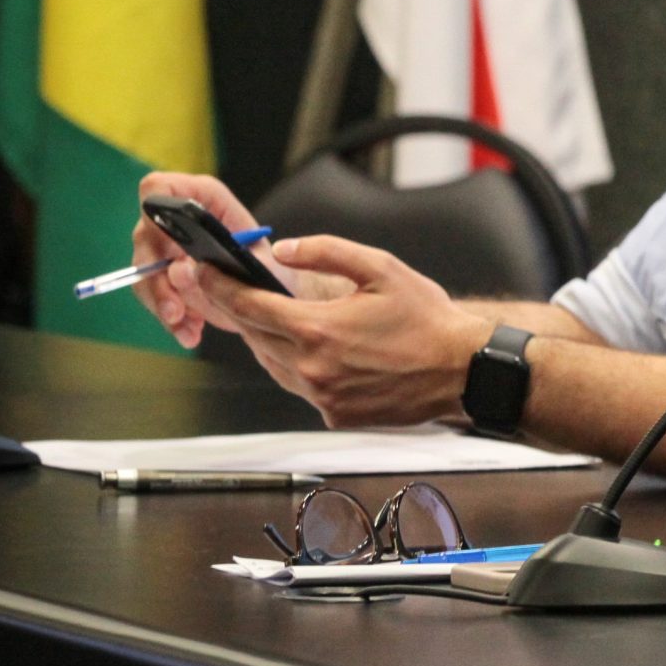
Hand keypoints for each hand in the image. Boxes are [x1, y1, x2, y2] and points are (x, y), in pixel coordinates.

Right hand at [130, 172, 332, 345]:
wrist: (280, 292)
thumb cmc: (275, 268)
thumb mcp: (264, 265)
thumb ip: (224, 266)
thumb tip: (180, 269)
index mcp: (205, 199)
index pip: (160, 189)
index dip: (153, 213)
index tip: (167, 249)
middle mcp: (179, 220)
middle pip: (146, 238)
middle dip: (157, 279)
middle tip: (176, 311)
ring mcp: (168, 248)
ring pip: (145, 273)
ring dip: (162, 304)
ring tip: (188, 328)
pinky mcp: (166, 276)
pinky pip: (154, 296)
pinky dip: (171, 319)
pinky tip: (191, 333)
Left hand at [175, 234, 490, 426]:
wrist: (462, 370)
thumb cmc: (428, 320)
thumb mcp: (382, 269)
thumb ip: (327, 252)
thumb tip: (284, 251)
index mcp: (318, 329)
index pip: (248, 306)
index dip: (218, 286)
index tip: (202, 270)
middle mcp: (312, 367)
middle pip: (253, 336)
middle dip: (242, 310)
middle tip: (238, 290)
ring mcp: (322, 395)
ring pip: (271, 364)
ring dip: (267, 340)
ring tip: (280, 319)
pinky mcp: (334, 414)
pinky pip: (297, 386)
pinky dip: (295, 366)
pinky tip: (315, 351)